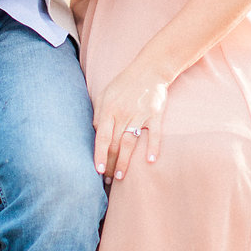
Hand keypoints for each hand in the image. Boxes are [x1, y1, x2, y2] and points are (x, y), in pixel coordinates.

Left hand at [93, 62, 168, 182]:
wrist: (150, 70)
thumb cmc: (125, 83)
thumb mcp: (105, 94)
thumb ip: (99, 114)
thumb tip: (95, 133)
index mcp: (109, 109)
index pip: (102, 137)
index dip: (99, 154)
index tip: (97, 170)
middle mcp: (123, 113)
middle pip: (115, 144)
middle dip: (110, 163)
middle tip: (107, 180)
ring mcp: (140, 115)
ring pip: (130, 142)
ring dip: (125, 161)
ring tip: (120, 176)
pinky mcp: (155, 115)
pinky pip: (154, 134)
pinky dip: (153, 147)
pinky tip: (150, 161)